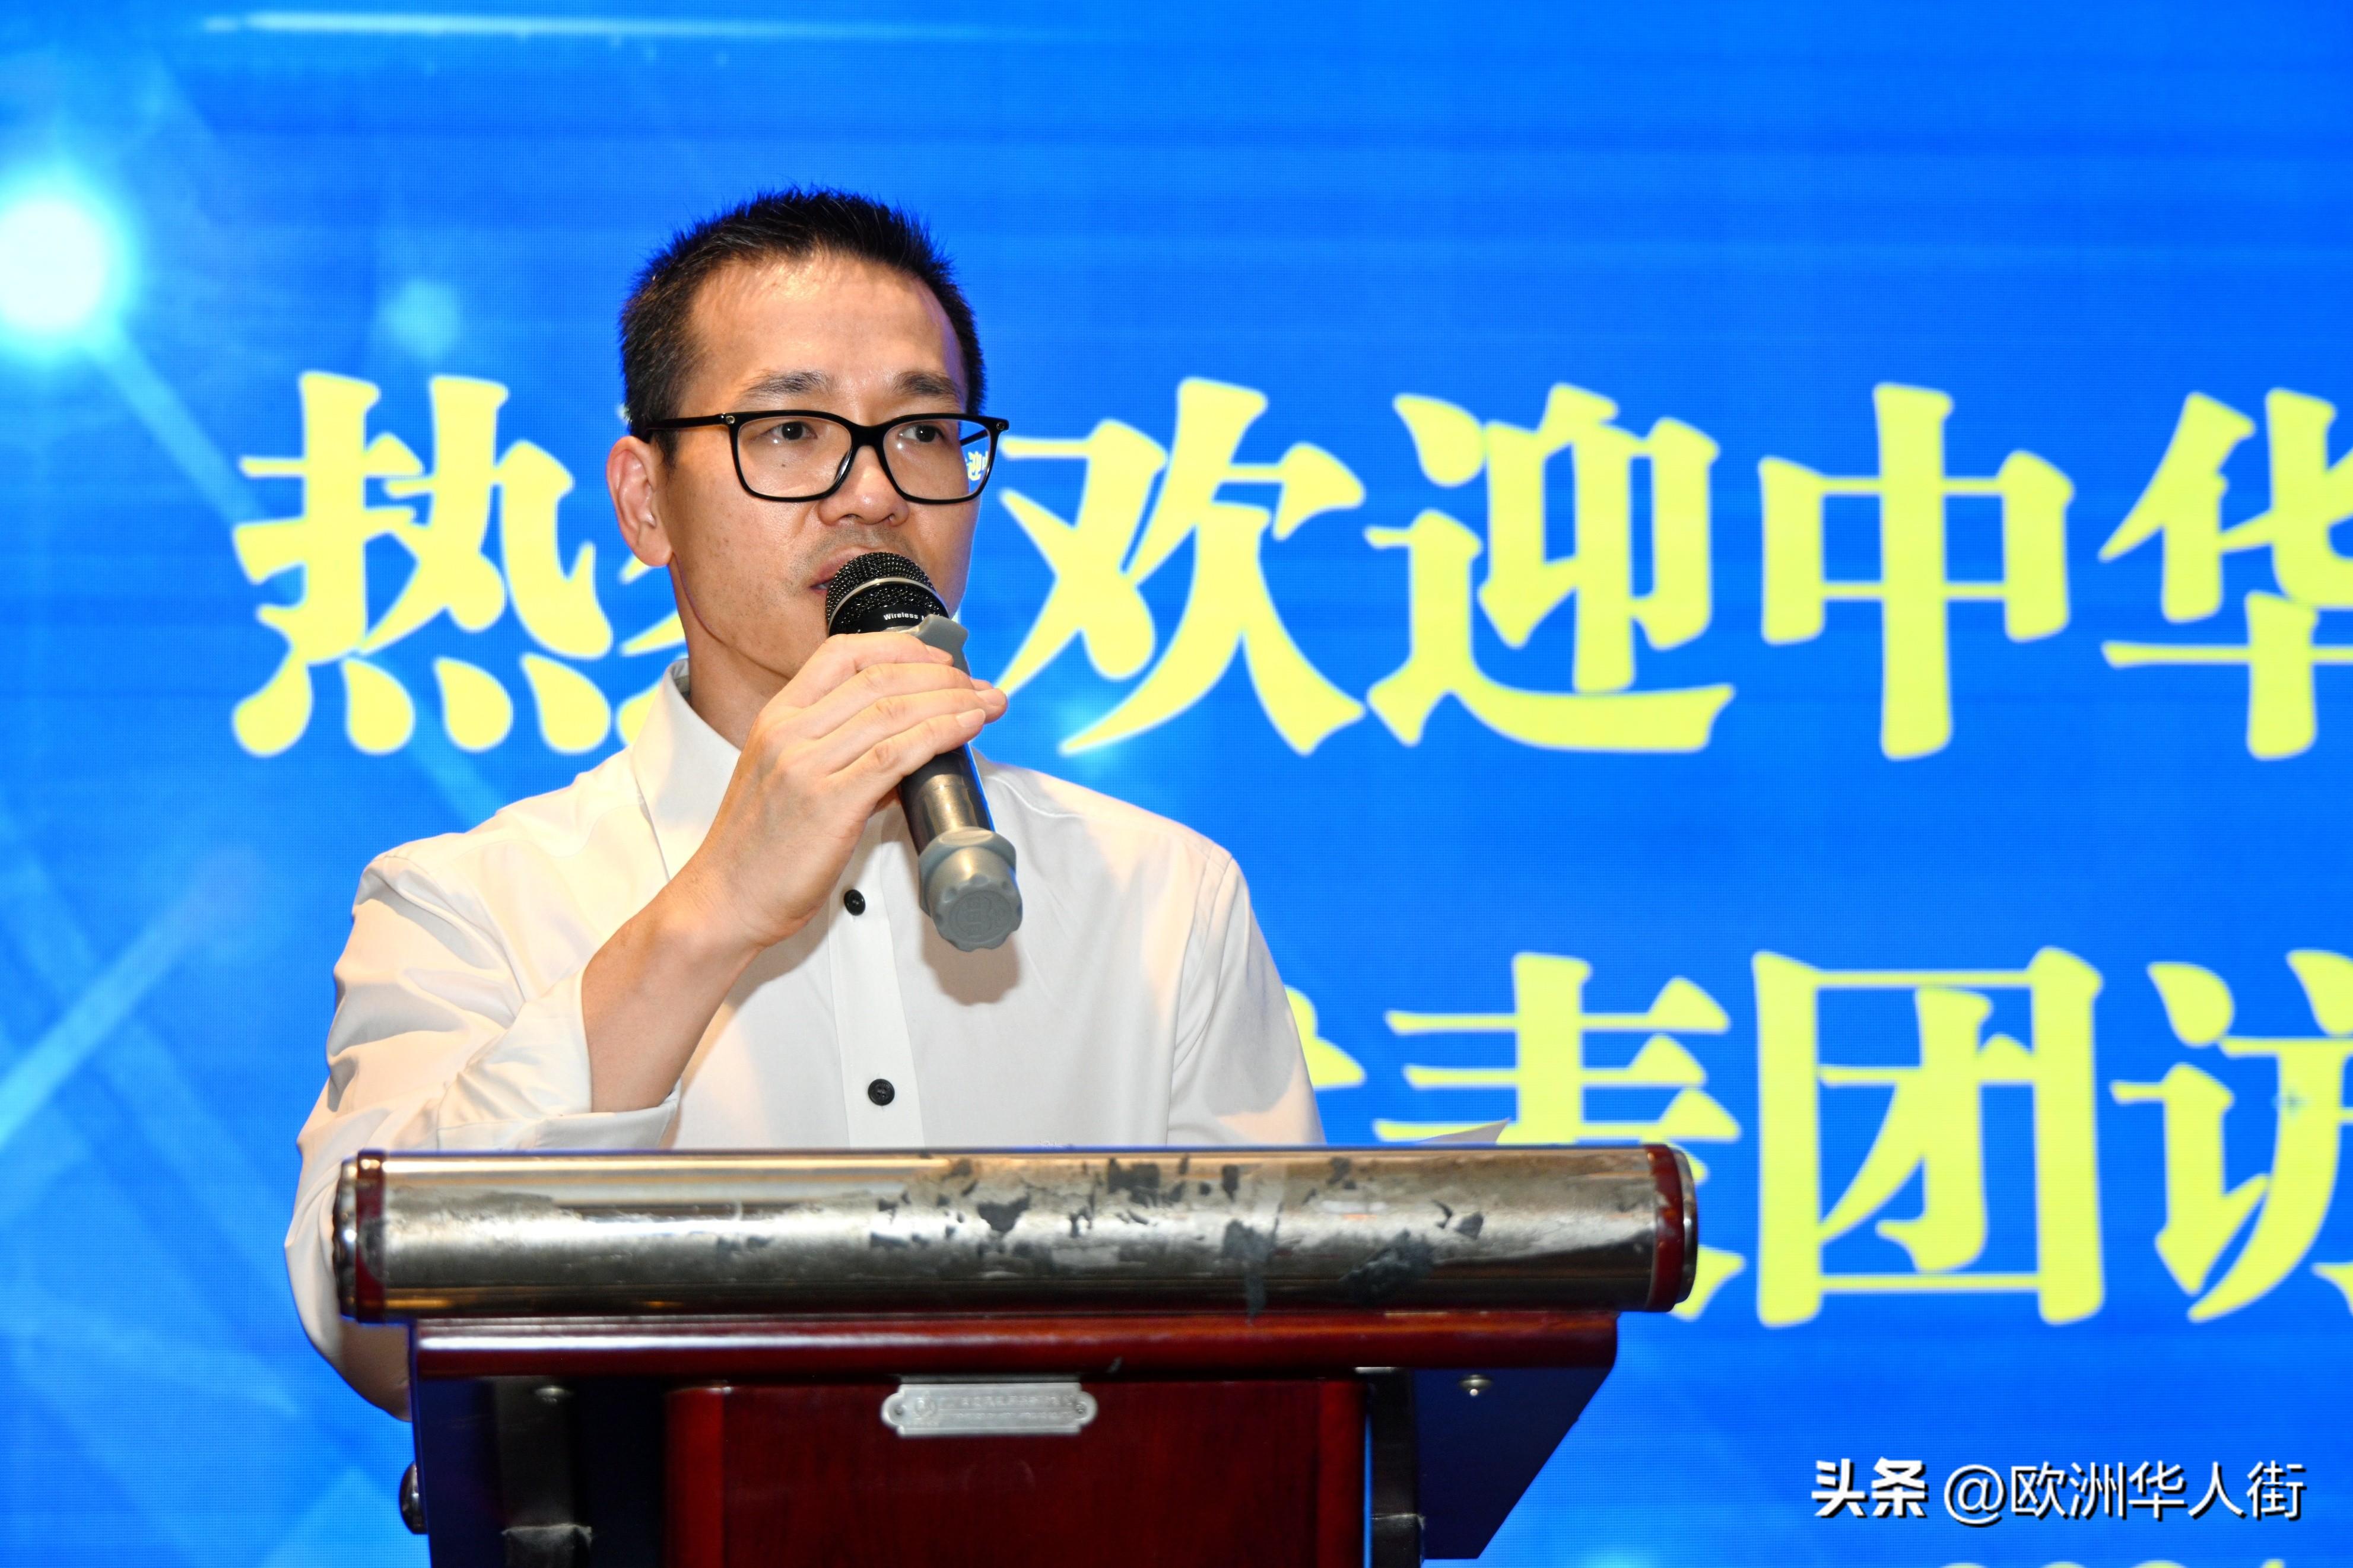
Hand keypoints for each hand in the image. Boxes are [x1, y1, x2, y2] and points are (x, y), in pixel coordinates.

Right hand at [668, 630, 1008, 954]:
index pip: (841, 653)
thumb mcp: (788, 781)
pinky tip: (966, 728)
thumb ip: (839, 756)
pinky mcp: (830, 803)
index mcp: (776, 718)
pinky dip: (939, 733)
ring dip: (952, 701)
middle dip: (942, 677)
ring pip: (894, 710)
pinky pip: (896, 754)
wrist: (724, 900)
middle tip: (981, 687)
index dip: (900, 648)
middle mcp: (789, 732)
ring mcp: (806, 765)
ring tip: (987, 705)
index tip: (940, 661)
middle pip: (879, 677)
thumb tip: (903, 749)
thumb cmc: (758, 850)